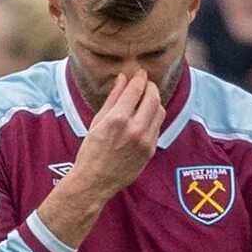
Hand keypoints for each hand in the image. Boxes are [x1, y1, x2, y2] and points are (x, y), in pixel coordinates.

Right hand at [72, 72, 165, 194]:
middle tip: (146, 82)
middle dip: (151, 86)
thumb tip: (123, 78)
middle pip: (153, 98)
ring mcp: (146, 140)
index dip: (139, 78)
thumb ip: (113, 98)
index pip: (136, 90)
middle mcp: (135, 128)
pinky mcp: (151, 150)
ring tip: (146, 97)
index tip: (139, 72)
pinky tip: (145, 115)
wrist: (96, 179)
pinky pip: (158, 126)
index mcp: (118, 119)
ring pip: (160, 111)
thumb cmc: (91, 149)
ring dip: (155, 101)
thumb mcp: (98, 120)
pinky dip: (154, 117)